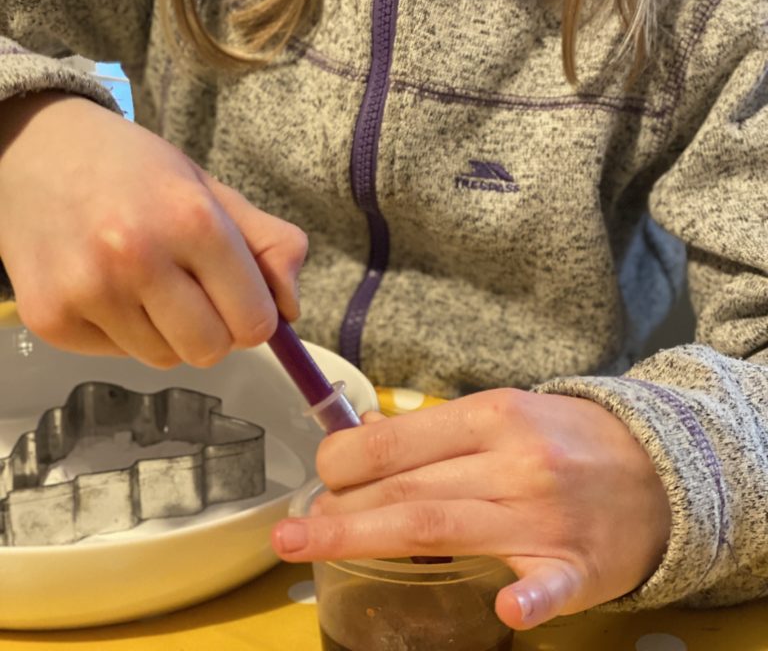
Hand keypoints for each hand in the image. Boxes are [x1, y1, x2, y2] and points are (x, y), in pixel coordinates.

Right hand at [0, 93, 306, 366]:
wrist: (36, 148)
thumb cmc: (134, 169)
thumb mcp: (210, 189)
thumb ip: (269, 244)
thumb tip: (292, 310)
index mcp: (192, 219)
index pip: (254, 320)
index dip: (256, 315)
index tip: (241, 298)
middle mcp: (137, 257)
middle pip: (211, 350)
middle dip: (214, 330)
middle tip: (194, 291)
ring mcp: (88, 292)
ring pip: (164, 359)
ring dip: (168, 333)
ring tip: (145, 282)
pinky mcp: (50, 318)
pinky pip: (117, 355)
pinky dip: (123, 333)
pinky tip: (106, 286)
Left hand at [271, 388, 670, 629]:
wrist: (660, 463)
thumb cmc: (565, 437)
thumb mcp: (504, 413)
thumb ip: (439, 432)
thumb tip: (364, 441)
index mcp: (493, 416)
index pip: (401, 439)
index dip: (346, 459)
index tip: (318, 476)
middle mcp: (514, 463)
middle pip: (410, 490)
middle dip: (341, 510)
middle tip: (293, 531)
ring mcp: (547, 517)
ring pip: (445, 530)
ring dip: (371, 539)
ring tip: (312, 547)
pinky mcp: (581, 566)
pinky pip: (552, 586)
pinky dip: (530, 599)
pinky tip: (505, 608)